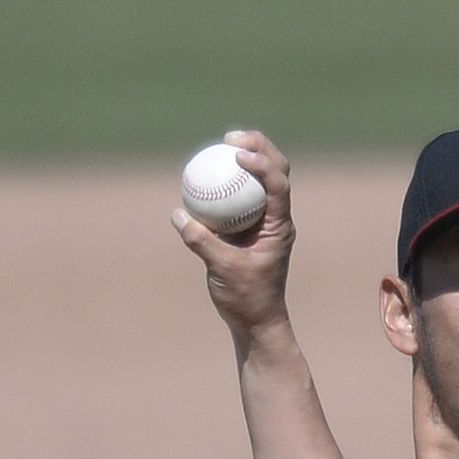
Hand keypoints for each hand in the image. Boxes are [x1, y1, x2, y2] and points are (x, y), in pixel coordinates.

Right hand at [174, 129, 295, 335]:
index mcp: (279, 227)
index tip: (238, 154)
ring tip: (223, 143)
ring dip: (247, 157)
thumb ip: (201, 242)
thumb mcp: (222, 270)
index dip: (262, 163)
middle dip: (259, 147)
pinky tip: (208, 173)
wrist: (255, 320)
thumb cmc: (246, 298)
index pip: (278, 185)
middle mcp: (276, 219)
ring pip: (260, 180)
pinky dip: (227, 182)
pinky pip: (239, 197)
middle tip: (231, 138)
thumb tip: (179, 215)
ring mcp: (264, 222)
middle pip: (277, 170)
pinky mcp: (249, 228)